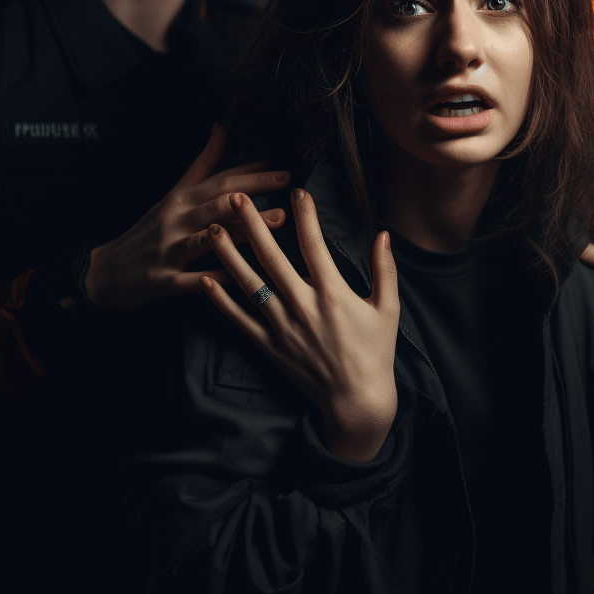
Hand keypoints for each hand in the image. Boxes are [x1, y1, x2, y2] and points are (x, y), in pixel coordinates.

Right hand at [84, 125, 288, 310]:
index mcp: (181, 199)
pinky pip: (190, 281)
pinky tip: (238, 279)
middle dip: (254, 196)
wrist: (102, 271)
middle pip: (217, 203)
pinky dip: (213, 279)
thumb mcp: (173, 194)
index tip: (286, 171)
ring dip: (242, 230)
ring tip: (275, 225)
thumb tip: (222, 128)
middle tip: (288, 194)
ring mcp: (167, 250)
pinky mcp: (160, 280)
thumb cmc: (147, 231)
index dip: (253, 174)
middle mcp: (175, 220)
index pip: (221, 181)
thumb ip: (202, 165)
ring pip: (207, 238)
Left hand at [201, 189, 399, 462]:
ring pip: (249, 285)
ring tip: (212, 230)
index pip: (314, 245)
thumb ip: (384, 269)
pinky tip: (205, 281)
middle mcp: (303, 306)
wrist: (356, 400)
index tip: (297, 192)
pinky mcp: (269, 346)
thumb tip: (383, 234)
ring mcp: (282, 327)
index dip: (305, 216)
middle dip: (253, 225)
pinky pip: (240, 320)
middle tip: (237, 198)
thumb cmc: (375, 352)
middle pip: (272, 258)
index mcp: (333, 294)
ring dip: (229, 256)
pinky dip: (221, 301)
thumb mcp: (388, 308)